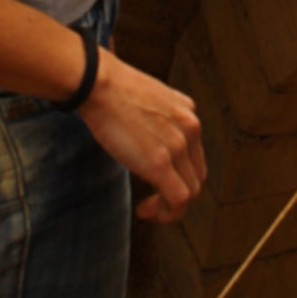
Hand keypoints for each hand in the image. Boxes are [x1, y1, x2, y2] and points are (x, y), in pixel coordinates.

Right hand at [80, 50, 206, 222]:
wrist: (100, 84)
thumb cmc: (112, 89)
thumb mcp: (148, 98)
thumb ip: (158, 115)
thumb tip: (148, 133)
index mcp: (188, 112)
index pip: (194, 152)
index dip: (179, 172)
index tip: (157, 180)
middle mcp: (190, 128)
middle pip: (196, 174)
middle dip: (178, 192)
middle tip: (153, 200)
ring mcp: (178, 146)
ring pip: (191, 190)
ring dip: (172, 206)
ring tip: (150, 209)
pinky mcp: (160, 162)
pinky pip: (178, 199)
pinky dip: (168, 213)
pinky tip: (146, 211)